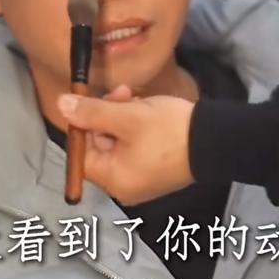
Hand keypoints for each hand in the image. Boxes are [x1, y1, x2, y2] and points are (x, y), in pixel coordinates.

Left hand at [57, 85, 194, 203]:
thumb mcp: (127, 116)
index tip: (91, 101)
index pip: (82, 154)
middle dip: (106, 116)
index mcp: (114, 180)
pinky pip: (135, 147)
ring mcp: (142, 179)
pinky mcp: (156, 169)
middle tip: (122, 93)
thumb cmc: (168, 131)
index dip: (83, 125)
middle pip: (100, 147)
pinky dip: (136, 127)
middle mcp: (125, 186)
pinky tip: (146, 110)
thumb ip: (91, 112)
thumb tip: (61, 106)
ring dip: (122, 117)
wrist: (217, 140)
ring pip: (118, 142)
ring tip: (137, 98)